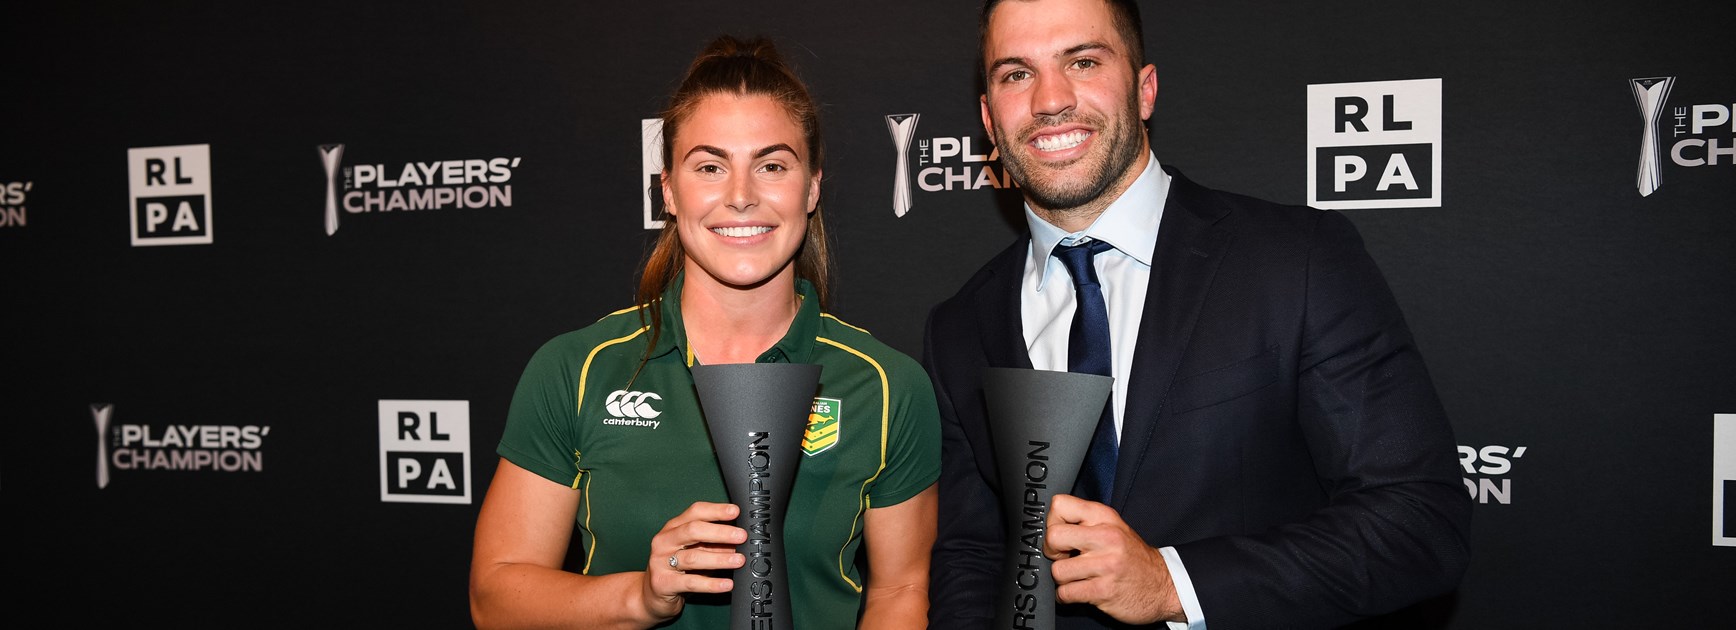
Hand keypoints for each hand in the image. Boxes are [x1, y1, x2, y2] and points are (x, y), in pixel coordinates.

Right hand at [641, 501, 747, 621]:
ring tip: (739, 561)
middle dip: (720, 532)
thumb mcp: (695, 552)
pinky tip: (726, 584)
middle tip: (741, 536)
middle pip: (693, 530)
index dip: (716, 510)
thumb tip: (738, 540)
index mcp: (673, 528)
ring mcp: (661, 562)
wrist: (651, 595)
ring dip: (719, 558)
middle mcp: (664, 541)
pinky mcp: (663, 583)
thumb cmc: (677, 570)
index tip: (735, 511)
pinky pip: (691, 583)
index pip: (695, 512)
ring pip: (693, 557)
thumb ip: (712, 544)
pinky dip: (711, 584)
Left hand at [1043, 493, 1181, 623]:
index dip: (1052, 522)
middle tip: (1063, 557)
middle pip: (1053, 536)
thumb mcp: (1113, 527)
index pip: (1059, 505)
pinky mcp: (1104, 590)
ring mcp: (1106, 565)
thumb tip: (1050, 526)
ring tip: (1077, 577)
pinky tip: (1079, 591)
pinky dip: (1066, 596)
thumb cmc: (1132, 557)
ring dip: (1063, 579)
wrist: (1164, 585)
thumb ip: (1085, 522)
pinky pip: (1066, 593)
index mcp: (1104, 517)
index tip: (1062, 536)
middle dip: (1051, 552)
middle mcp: (1106, 537)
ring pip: (1057, 570)